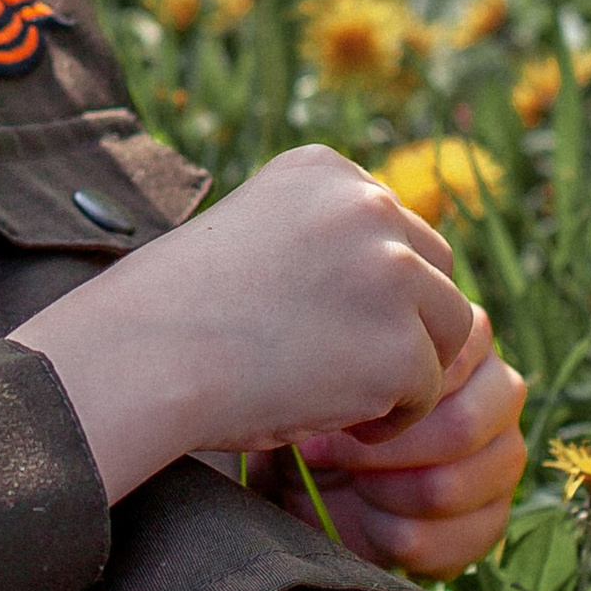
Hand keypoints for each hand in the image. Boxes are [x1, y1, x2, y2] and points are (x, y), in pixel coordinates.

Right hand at [10, 143, 477, 505]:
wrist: (141, 358)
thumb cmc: (180, 314)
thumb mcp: (254, 236)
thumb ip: (324, 239)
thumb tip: (401, 276)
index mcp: (326, 170)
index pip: (392, 229)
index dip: (366, 289)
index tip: (313, 323)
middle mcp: (367, 206)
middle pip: (435, 271)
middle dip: (402, 322)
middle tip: (341, 366)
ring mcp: (389, 274)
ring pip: (449, 328)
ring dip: (405, 367)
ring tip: (339, 395)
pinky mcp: (399, 346)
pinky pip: (427, 392)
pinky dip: (388, 417)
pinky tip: (329, 420)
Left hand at [271, 303, 528, 576]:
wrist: (312, 470)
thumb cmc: (322, 407)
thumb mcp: (328, 375)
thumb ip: (354, 365)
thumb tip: (355, 397)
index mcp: (469, 339)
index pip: (450, 362)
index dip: (389, 397)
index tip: (336, 412)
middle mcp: (501, 392)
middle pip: (460, 428)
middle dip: (379, 452)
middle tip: (324, 453)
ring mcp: (505, 456)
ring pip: (446, 488)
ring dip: (378, 494)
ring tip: (345, 482)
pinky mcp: (494, 517)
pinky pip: (446, 540)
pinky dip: (391, 536)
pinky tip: (366, 519)